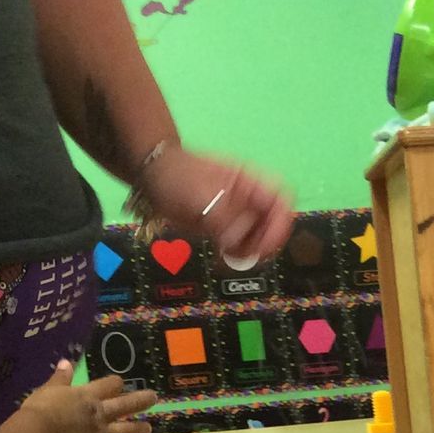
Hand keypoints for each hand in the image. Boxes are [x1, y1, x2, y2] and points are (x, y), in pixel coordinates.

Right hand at [17, 362, 156, 432]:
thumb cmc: (40, 408)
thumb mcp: (49, 388)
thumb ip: (61, 377)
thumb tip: (66, 362)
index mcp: (89, 395)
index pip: (111, 385)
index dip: (116, 383)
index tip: (119, 383)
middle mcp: (99, 413)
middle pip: (126, 405)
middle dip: (142, 400)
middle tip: (154, 398)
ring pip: (126, 430)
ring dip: (139, 429)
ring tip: (148, 428)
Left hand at [140, 146, 294, 263]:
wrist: (151, 174)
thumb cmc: (177, 175)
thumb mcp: (201, 194)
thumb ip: (222, 218)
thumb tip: (236, 243)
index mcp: (250, 182)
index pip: (282, 200)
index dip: (280, 222)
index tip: (266, 241)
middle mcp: (249, 200)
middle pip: (274, 225)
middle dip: (264, 241)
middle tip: (246, 253)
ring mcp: (237, 216)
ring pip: (259, 239)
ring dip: (250, 252)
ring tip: (230, 255)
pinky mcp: (224, 230)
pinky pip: (239, 247)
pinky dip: (236, 257)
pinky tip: (222, 258)